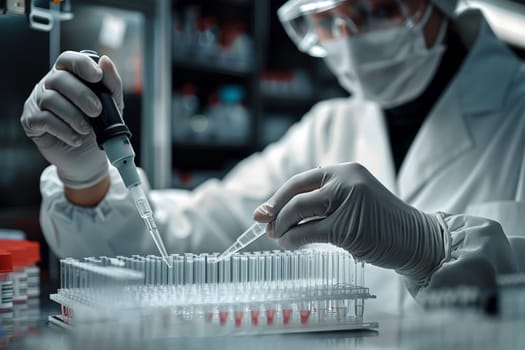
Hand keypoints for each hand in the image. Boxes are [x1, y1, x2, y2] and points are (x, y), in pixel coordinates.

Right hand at [20, 51, 123, 188]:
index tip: (97, 76)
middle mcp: (50, 85)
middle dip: (82, 95)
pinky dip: (64, 130)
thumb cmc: (98, 127)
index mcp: (69, 76)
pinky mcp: (31, 121)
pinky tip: (76, 138)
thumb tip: (105, 61)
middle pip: (59, 79)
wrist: (89, 157)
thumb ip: (112, 84)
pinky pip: (44, 120)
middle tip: (97, 111)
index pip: (68, 60)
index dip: (81, 64)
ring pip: (51, 100)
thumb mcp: (112, 105)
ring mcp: (38, 102)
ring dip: (74, 116)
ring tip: (86, 129)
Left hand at [254, 162, 445, 283]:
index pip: (301, 181)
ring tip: (278, 238)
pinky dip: (293, 240)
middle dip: (274, 212)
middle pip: (296, 194)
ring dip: (282, 227)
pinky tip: (290, 245)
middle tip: (265, 227)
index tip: (262, 212)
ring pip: (298, 211)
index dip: (277, 197)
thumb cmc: (381, 223)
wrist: (417, 239)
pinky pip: (308, 232)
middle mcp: (346, 179)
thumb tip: (281, 214)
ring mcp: (347, 201)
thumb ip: (323, 201)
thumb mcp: (352, 201)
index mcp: (345, 170)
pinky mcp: (348, 227)